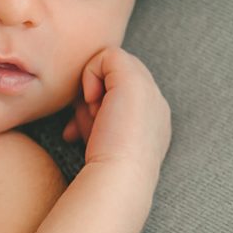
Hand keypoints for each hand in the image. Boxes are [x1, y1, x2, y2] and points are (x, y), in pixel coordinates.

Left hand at [60, 46, 171, 173]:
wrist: (119, 177)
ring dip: (92, 91)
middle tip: (81, 126)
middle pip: (114, 82)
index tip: (77, 133)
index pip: (118, 100)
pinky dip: (90, 76)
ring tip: (92, 120)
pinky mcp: (135, 78)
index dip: (95, 109)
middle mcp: (156, 104)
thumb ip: (99, 118)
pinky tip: (91, 101)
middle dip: (92, 99)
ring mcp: (150, 88)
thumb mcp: (102, 140)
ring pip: (111, 68)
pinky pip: (106, 56)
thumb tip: (83, 103)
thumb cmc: (105, 170)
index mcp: (152, 124)